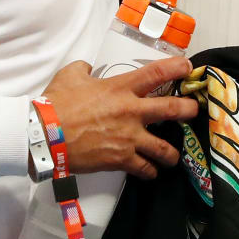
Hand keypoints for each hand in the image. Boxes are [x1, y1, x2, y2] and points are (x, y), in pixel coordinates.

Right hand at [40, 55, 198, 178]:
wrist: (44, 135)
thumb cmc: (56, 104)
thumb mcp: (70, 75)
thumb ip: (85, 69)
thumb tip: (89, 68)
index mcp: (121, 88)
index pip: (157, 72)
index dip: (177, 67)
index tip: (187, 67)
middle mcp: (131, 112)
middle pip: (173, 109)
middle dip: (190, 110)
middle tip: (195, 111)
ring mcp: (129, 138)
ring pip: (164, 147)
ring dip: (172, 153)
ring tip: (174, 156)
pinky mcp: (121, 159)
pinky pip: (144, 168)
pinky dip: (150, 171)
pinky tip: (152, 172)